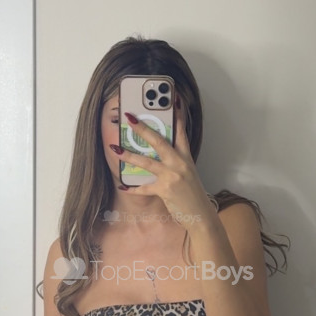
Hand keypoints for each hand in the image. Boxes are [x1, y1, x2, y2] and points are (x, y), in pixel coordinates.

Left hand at [113, 108, 212, 224]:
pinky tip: (122, 185)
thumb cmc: (192, 194)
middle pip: (159, 141)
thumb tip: (160, 151)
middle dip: (143, 129)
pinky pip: (144, 188)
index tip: (172, 99)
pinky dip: (132, 188)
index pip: (181, 132)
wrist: (200, 215)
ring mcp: (172, 176)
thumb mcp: (188, 173)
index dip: (177, 115)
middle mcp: (180, 164)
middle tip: (130, 118)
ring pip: (147, 162)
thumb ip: (176, 161)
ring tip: (115, 148)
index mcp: (186, 157)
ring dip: (129, 155)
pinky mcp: (165, 190)